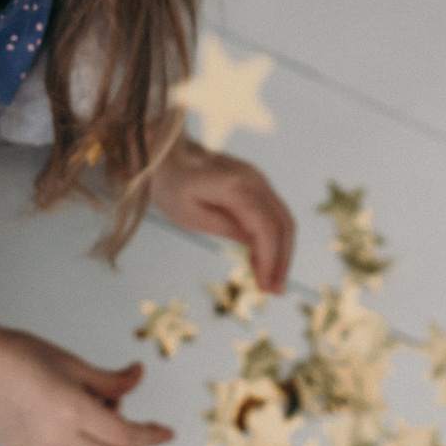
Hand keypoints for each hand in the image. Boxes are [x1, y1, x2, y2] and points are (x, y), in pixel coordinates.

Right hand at [0, 314, 173, 445]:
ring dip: (99, 437)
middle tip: (129, 416)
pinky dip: (74, 438)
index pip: (126, 436)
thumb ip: (111, 380)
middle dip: (130, 442)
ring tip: (83, 400)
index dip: (151, 436)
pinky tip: (59, 412)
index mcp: (73, 412)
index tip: (168, 433)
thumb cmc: (23, 354)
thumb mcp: (73, 363)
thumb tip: (139, 378)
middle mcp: (58, 439)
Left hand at [151, 139, 295, 292]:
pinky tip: (262, 262)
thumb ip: (227, 228)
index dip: (272, 259)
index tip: (267, 286)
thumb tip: (258, 247)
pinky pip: (272, 213)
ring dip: (281, 251)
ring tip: (270, 282)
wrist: (163, 154)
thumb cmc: (169, 185)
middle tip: (274, 291)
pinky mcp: (254, 183)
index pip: (267, 226)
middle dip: (282, 259)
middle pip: (282, 223)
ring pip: (282, 218)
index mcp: (235, 186)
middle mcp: (254, 178)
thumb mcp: (189, 215)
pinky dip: (272, 238)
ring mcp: (257, 178)